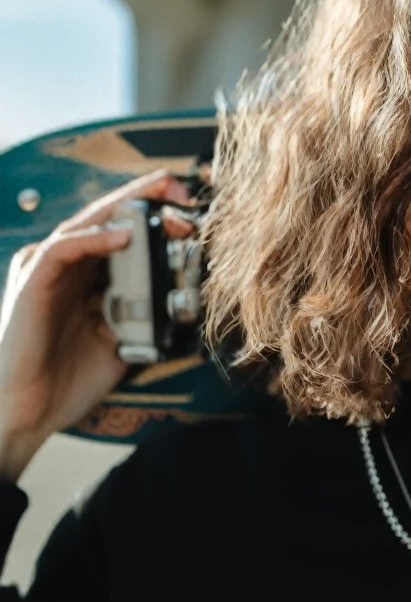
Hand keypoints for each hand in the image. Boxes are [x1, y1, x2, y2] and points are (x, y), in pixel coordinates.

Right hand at [0, 169, 193, 479]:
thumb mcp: (119, 342)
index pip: (118, 232)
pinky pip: (63, 248)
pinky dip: (94, 238)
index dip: (152, 215)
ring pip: (86, 223)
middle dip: (144, 198)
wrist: (28, 412)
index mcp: (84, 277)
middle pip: (105, 218)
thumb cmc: (67, 380)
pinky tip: (124, 235)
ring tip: (160, 197)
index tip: (190, 211)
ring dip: (125, 208)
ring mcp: (45, 270)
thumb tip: (179, 302)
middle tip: (180, 189)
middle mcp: (64, 266)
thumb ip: (141, 317)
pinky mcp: (32, 281)